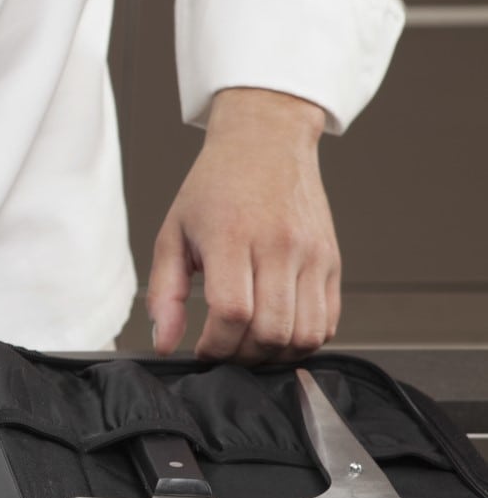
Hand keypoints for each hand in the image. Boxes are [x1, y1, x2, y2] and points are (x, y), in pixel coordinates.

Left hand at [146, 88, 339, 364]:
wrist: (266, 142)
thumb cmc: (215, 186)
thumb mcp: (172, 233)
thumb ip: (164, 293)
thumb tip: (164, 344)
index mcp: (232, 237)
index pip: (232, 313)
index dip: (215, 345)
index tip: (201, 350)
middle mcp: (279, 246)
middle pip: (270, 331)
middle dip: (242, 356)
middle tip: (223, 349)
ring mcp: (312, 255)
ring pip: (304, 334)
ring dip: (275, 354)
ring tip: (249, 343)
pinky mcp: (333, 261)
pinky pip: (328, 322)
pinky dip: (303, 340)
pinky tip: (277, 330)